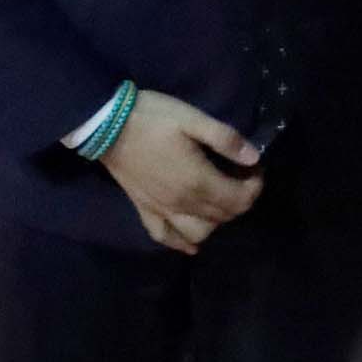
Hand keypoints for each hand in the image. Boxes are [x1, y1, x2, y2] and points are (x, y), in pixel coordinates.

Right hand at [98, 91, 263, 254]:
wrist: (106, 125)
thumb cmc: (152, 118)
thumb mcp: (192, 118)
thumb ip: (225, 139)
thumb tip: (254, 157)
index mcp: (199, 181)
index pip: (240, 199)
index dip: (256, 185)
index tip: (255, 167)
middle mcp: (183, 204)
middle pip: (224, 216)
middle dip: (241, 200)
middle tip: (241, 178)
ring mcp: (163, 211)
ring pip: (200, 233)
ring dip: (216, 222)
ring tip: (218, 201)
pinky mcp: (144, 210)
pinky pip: (165, 237)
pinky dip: (182, 244)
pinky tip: (191, 242)